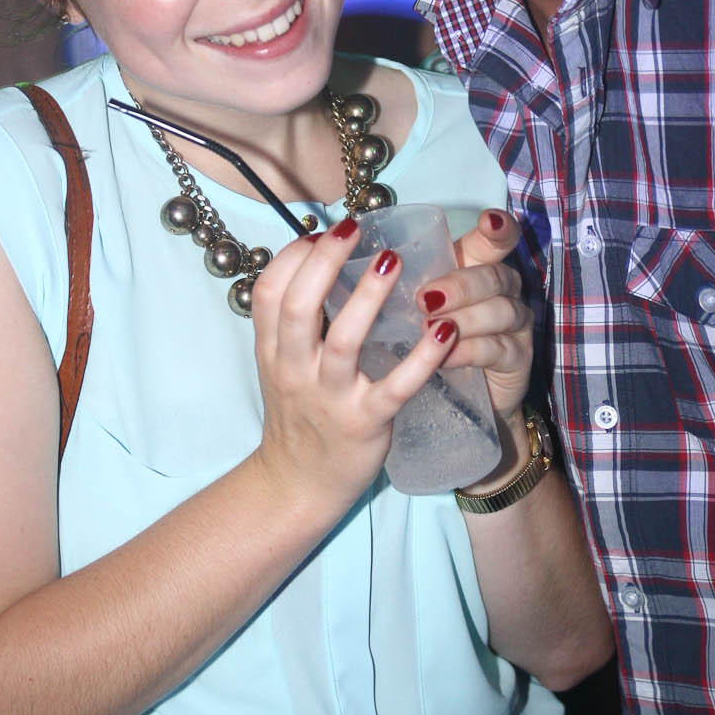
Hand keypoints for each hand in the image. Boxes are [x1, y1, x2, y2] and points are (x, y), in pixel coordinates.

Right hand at [251, 221, 461, 515]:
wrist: (297, 485)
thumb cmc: (298, 413)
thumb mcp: (280, 364)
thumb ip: (293, 320)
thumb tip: (320, 257)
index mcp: (274, 350)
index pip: (269, 293)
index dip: (292, 257)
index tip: (320, 231)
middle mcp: (295, 370)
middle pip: (299, 307)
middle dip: (324, 262)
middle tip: (352, 229)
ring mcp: (330, 398)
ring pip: (344, 342)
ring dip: (368, 299)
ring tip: (392, 260)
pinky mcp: (366, 423)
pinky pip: (395, 388)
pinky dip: (421, 360)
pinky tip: (444, 332)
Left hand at [416, 209, 531, 425]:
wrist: (461, 393)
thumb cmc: (432, 338)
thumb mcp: (416, 305)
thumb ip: (405, 281)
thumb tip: (365, 259)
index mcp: (478, 266)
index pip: (496, 239)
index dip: (498, 228)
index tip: (488, 220)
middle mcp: (504, 290)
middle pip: (495, 275)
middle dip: (460, 285)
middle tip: (425, 299)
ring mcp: (515, 324)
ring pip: (501, 311)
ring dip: (464, 319)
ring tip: (430, 328)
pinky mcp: (518, 358)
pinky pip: (498, 350)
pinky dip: (470, 351)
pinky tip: (446, 356)